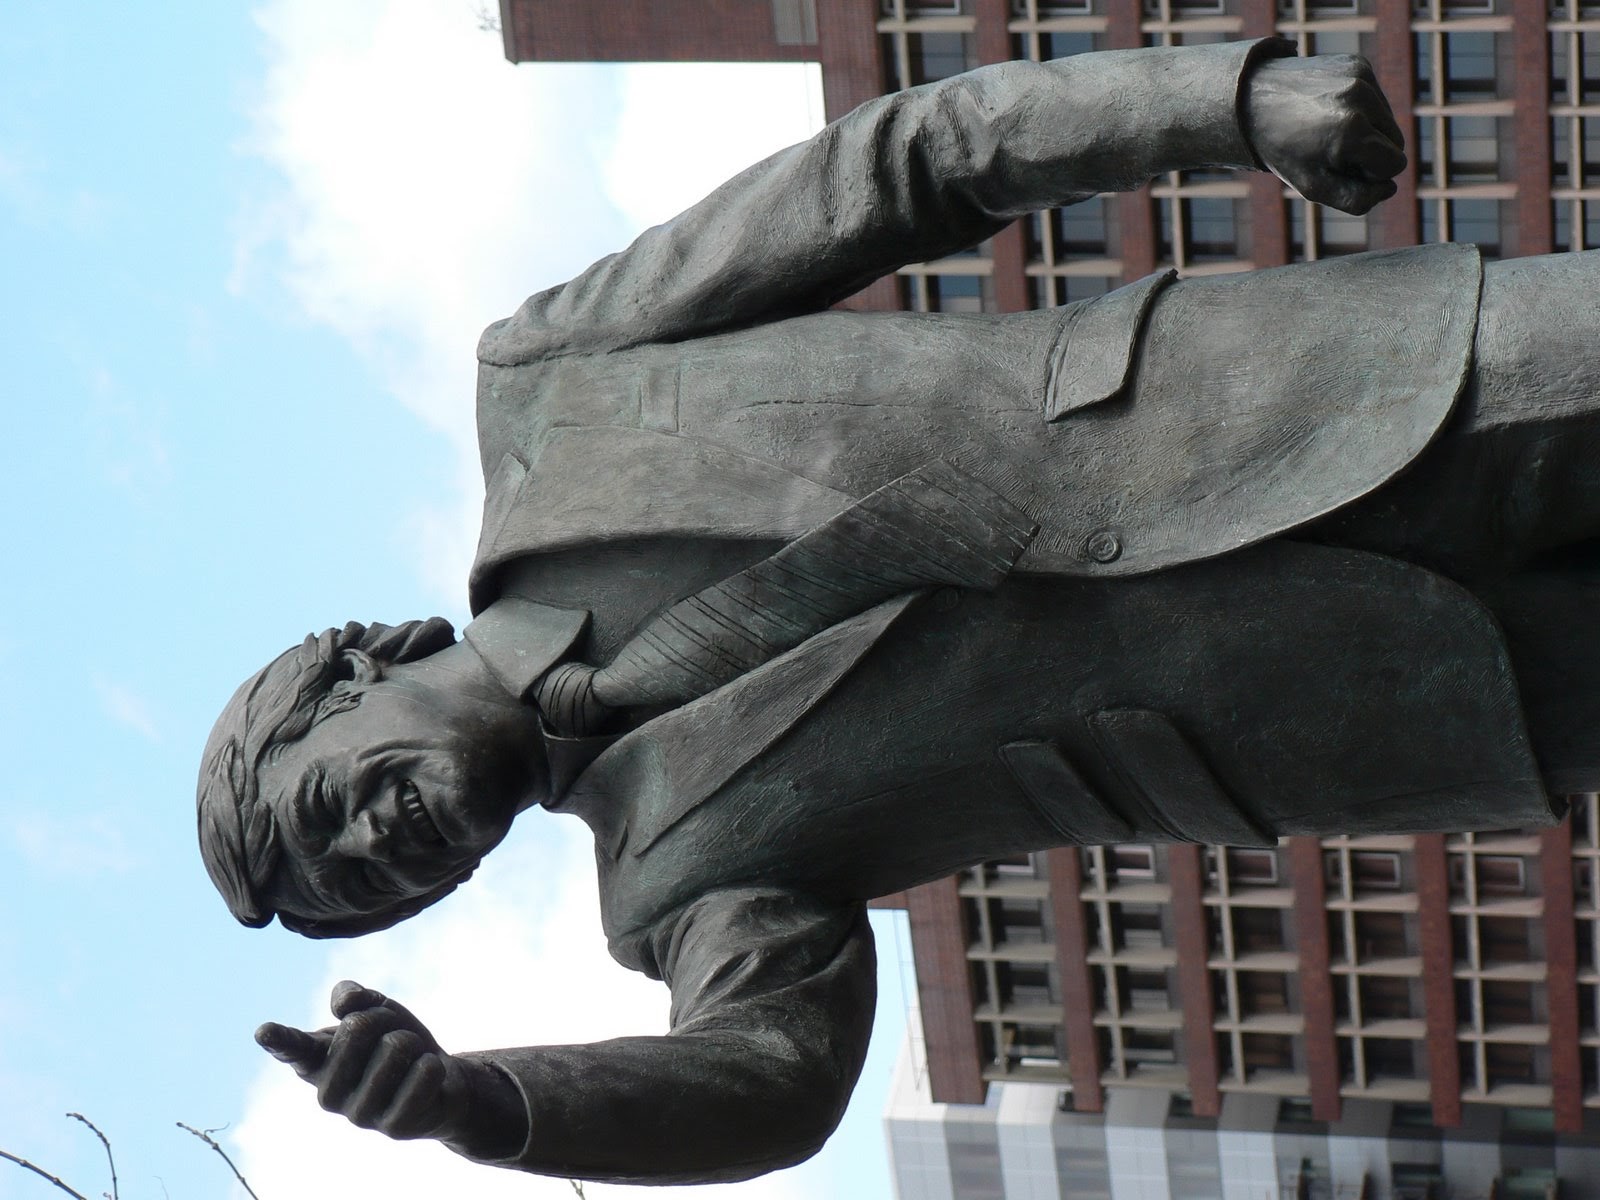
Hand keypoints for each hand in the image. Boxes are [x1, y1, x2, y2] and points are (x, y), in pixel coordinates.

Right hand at [255, 980, 475, 1141]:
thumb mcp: (378, 1010)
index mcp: (317, 1061)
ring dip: (413, 1041)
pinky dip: (432, 1065)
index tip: (264, 1031)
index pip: (294, 1048)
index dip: (279, 1039)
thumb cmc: (396, 1042)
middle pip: (359, 1025)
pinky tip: (427, 1077)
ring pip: (396, 1046)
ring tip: (409, 1062)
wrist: (440, 1083)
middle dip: (387, 1019)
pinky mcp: (392, 1128)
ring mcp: (358, 1115)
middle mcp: (328, 1094)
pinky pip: (423, 1073)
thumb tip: (344, 1003)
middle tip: (394, 1039)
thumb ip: (356, 998)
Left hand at [1242, 54, 1405, 214]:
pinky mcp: (1358, 64)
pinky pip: (1377, 97)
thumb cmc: (1283, 150)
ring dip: (1365, 129)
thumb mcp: (1312, 186)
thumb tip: (1389, 189)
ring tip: (1326, 129)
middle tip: (1329, 149)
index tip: (1341, 167)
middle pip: (1396, 142)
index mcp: (1352, 132)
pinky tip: (1328, 109)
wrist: (1252, 100)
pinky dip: (1359, 108)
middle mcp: (1361, 99)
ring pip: (1388, 119)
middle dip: (1369, 152)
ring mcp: (1361, 77)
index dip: (1371, 173)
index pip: (1395, 164)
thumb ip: (1355, 199)